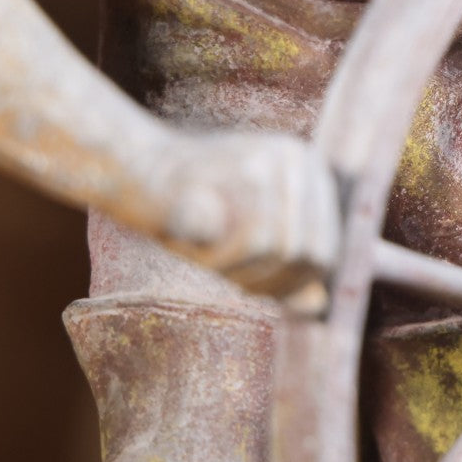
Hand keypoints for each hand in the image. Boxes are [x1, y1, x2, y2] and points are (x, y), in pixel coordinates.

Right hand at [156, 131, 339, 307]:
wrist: (135, 169)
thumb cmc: (196, 210)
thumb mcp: (250, 241)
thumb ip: (290, 267)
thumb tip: (322, 302)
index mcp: (312, 171)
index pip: (326, 254)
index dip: (289, 285)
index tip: (250, 284)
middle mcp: (298, 159)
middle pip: (306, 255)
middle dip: (264, 279)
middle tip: (222, 269)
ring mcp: (269, 162)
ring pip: (275, 250)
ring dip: (236, 269)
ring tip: (206, 250)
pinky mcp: (236, 173)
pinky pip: (246, 240)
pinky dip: (218, 254)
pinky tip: (195, 239)